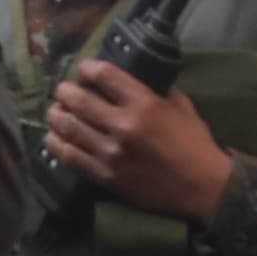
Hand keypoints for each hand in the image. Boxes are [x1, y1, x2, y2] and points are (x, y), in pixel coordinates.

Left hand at [45, 61, 234, 224]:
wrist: (202, 187)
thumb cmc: (195, 144)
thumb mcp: (181, 106)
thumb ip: (155, 90)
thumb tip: (131, 80)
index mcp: (143, 103)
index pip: (103, 75)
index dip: (86, 68)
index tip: (83, 70)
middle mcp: (122, 125)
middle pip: (78, 100)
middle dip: (65, 91)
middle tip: (62, 90)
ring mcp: (110, 152)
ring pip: (68, 128)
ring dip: (55, 116)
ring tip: (54, 112)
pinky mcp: (105, 175)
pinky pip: (70, 157)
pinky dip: (57, 145)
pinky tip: (53, 138)